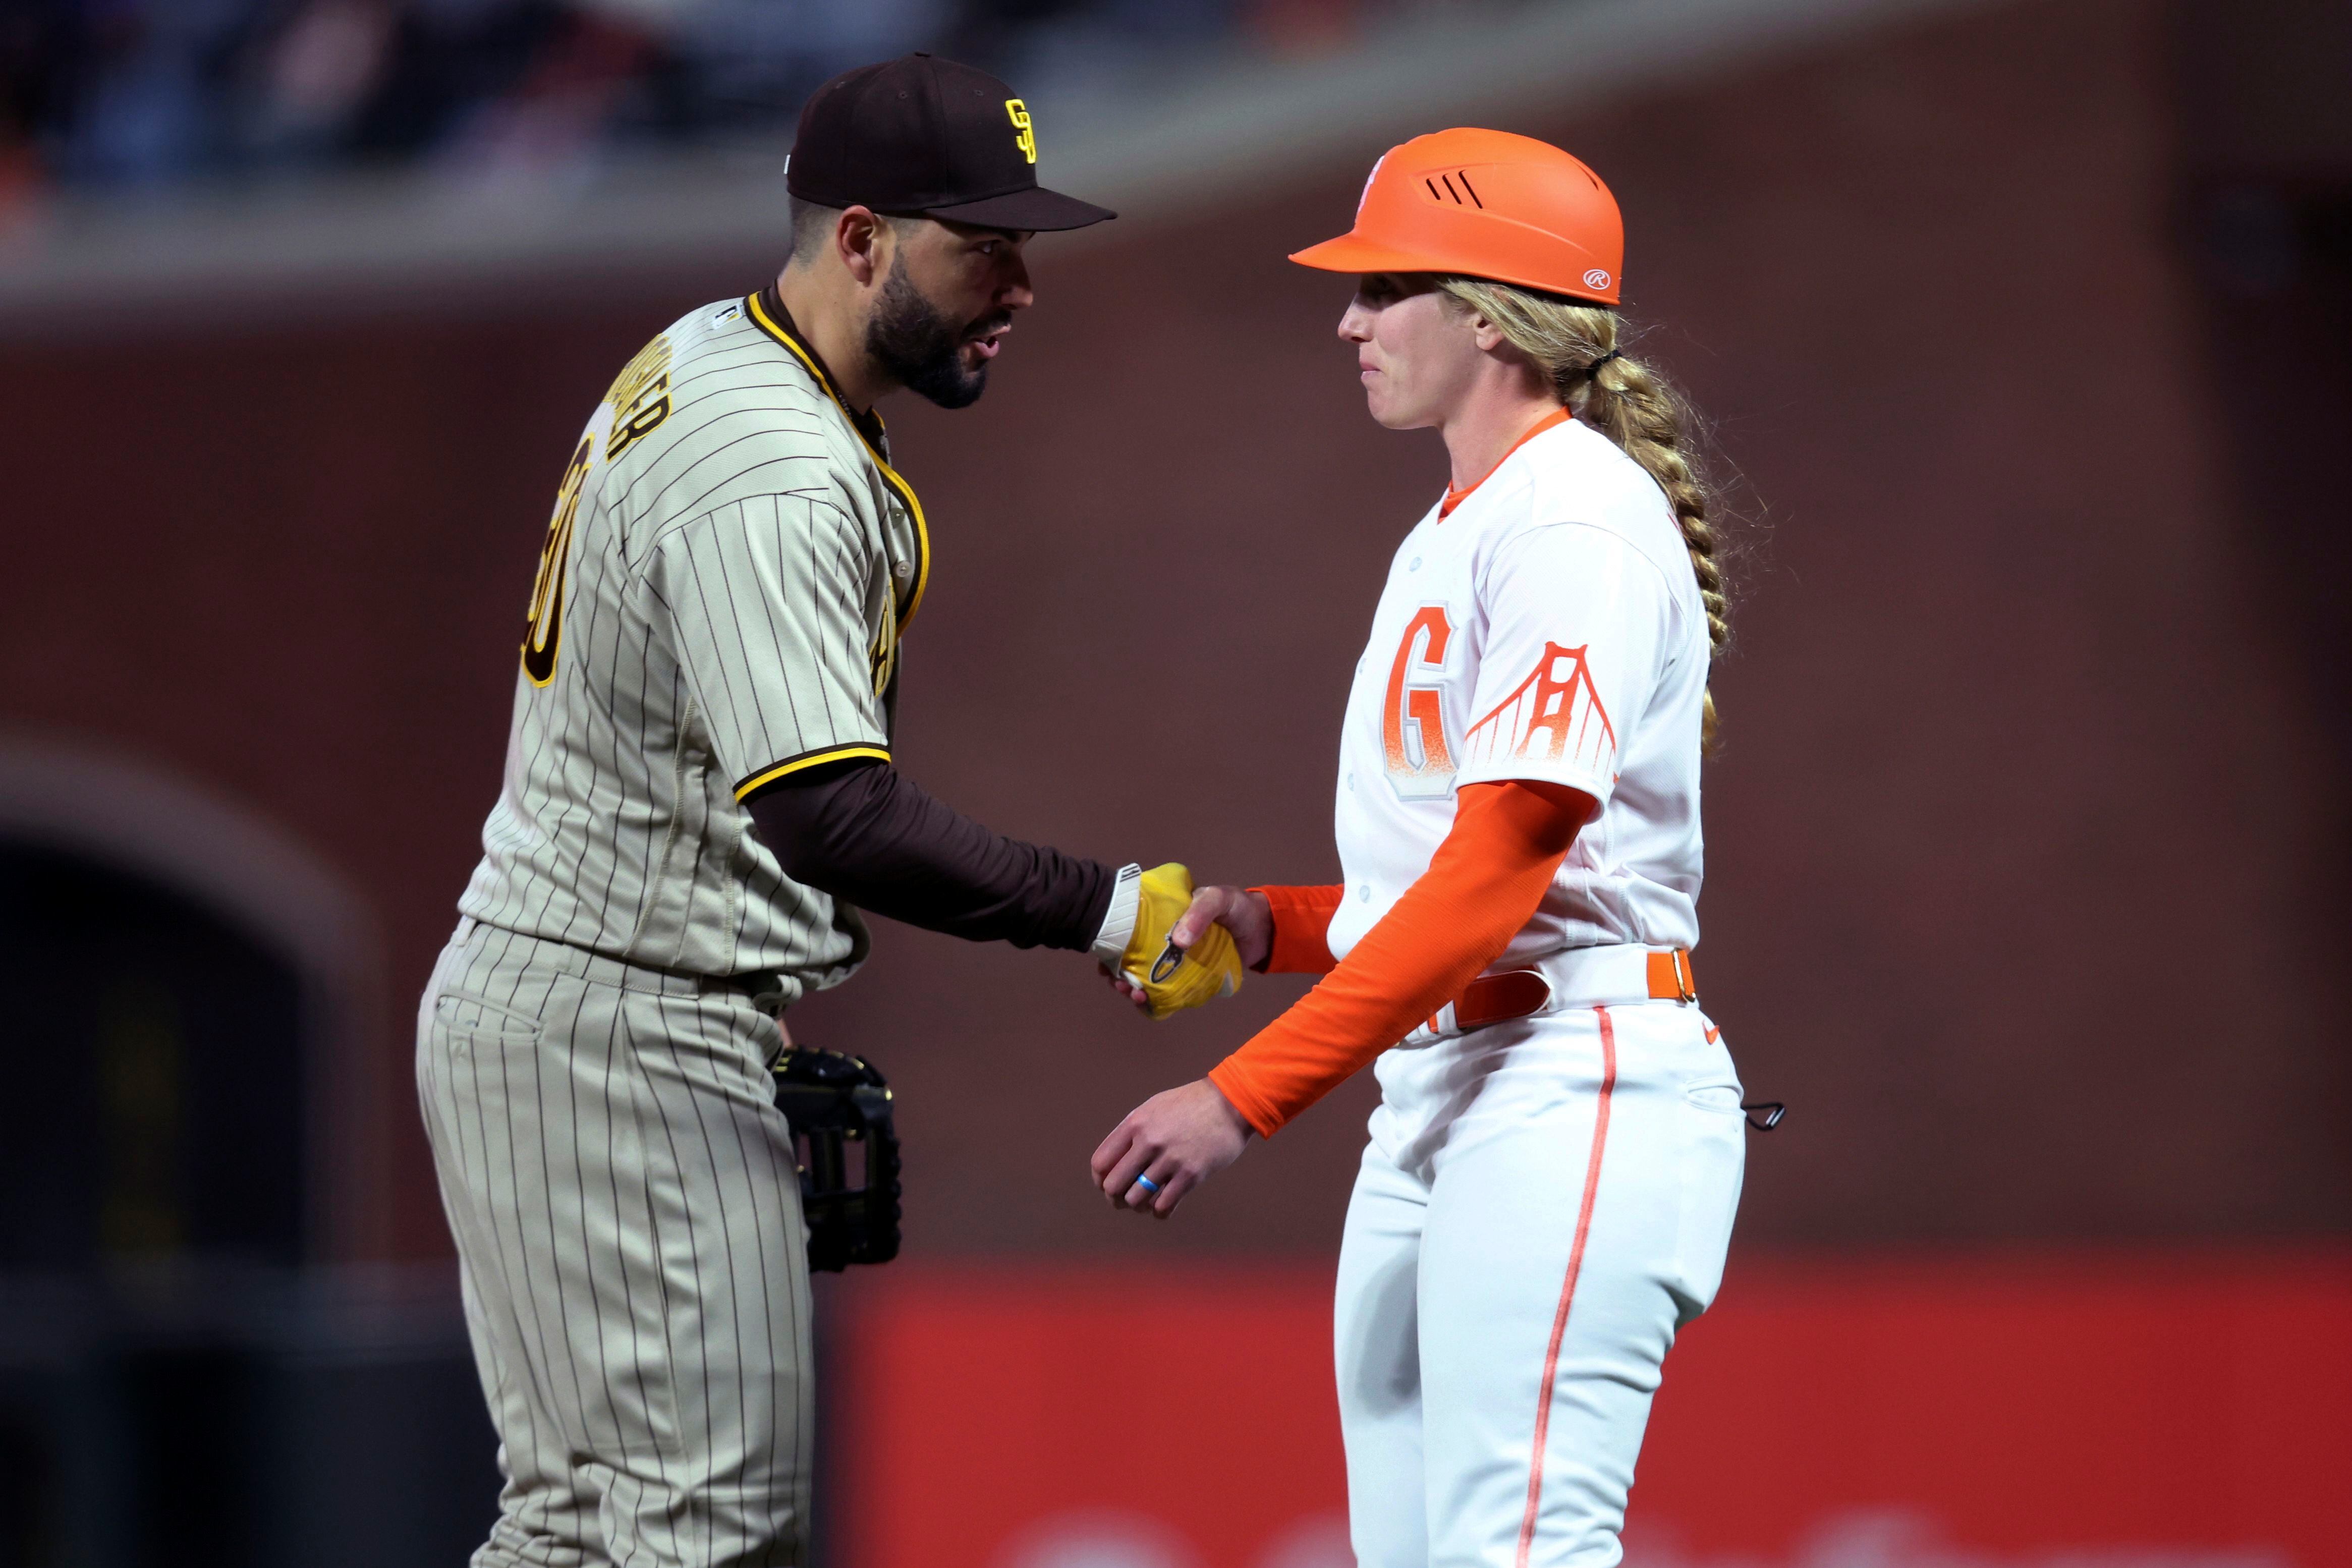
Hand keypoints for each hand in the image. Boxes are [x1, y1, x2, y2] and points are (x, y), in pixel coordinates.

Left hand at [1090, 1078, 1253, 1217]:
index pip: (1100, 1163)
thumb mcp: (1154, 1107)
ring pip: (1136, 1200)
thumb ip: (1132, 1131)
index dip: (1100, 1179)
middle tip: (1124, 1200)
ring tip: (1146, 1202)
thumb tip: (1111, 1162)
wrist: (1231, 1103)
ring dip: (1138, 1206)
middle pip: (1113, 1186)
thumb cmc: (1191, 1105)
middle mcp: (1149, 1141)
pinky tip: (1163, 1206)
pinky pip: (1163, 1206)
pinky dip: (1159, 1212)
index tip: (1108, 1184)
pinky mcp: (1191, 1175)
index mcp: (1136, 1123)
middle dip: (1115, 1198)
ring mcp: (1170, 1159)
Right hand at [1103, 884, 1272, 1012]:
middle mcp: (1163, 938)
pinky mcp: (1189, 977)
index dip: (1112, 946)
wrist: (1264, 929)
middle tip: (1121, 985)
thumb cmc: (1237, 907)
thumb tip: (1178, 942)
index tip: (1105, 960)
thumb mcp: (1217, 899)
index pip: (1128, 929)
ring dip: (1134, 989)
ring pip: (1145, 977)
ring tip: (1136, 996)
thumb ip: (1199, 913)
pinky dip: (1156, 1000)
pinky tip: (1150, 1006)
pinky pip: (1168, 990)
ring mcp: (1175, 960)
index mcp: (1162, 914)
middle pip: (1130, 958)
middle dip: (1118, 974)